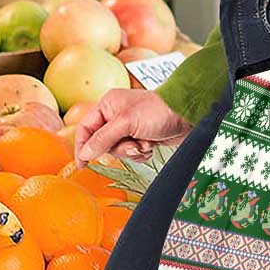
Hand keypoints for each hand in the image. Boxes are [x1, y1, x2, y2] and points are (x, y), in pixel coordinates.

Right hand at [74, 89, 192, 167]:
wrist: (187, 115)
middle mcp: (115, 115)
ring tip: (145, 143)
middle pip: (102, 143)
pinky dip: (141, 153)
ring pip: (118, 150)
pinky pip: (132, 153)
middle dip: (119, 148)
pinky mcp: (141, 137)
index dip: (82, 146)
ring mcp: (129, 127)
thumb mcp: (126, 123)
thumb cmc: (158, 111)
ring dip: (132, 151)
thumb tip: (85, 153)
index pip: (86, 128)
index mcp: (107, 105)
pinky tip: (151, 145)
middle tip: (133, 145)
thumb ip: (103, 138)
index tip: (82, 164)